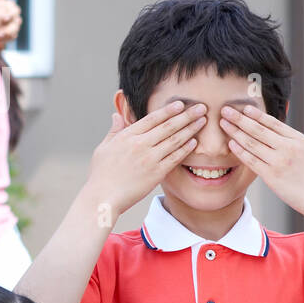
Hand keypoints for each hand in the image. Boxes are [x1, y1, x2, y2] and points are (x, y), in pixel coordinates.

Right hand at [88, 101, 206, 216]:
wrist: (103, 197)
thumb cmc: (101, 174)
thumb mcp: (103, 148)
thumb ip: (114, 131)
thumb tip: (117, 115)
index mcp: (127, 136)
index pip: (152, 118)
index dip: (168, 110)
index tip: (180, 104)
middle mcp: (140, 144)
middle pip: (168, 126)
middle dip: (187, 115)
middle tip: (201, 107)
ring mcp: (149, 159)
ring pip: (175, 140)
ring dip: (190, 129)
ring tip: (202, 121)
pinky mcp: (156, 173)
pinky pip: (175, 158)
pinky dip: (185, 149)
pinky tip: (194, 142)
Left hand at [219, 106, 303, 220]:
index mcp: (299, 140)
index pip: (273, 123)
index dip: (256, 115)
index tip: (244, 108)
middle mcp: (287, 147)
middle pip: (258, 129)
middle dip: (239, 118)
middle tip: (225, 110)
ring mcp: (278, 161)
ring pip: (251, 143)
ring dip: (235, 132)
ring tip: (223, 124)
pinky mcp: (271, 177)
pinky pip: (251, 161)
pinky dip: (240, 151)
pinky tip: (230, 144)